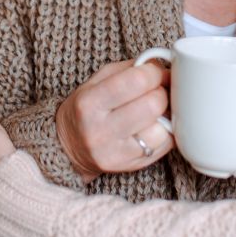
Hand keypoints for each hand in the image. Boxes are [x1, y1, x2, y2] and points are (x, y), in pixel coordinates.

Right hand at [56, 60, 172, 183]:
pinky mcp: (130, 167)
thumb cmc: (87, 108)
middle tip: (156, 92)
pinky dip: (166, 132)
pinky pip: (164, 146)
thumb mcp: (98, 81)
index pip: (136, 81)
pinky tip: (154, 126)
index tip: (155, 73)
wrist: (69, 147)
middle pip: (152, 105)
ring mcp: (115, 153)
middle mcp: (100, 130)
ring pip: (162, 129)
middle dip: (161, 93)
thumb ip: (131, 69)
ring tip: (155, 111)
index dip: (154, 73)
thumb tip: (166, 69)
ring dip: (165, 115)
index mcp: (89, 103)